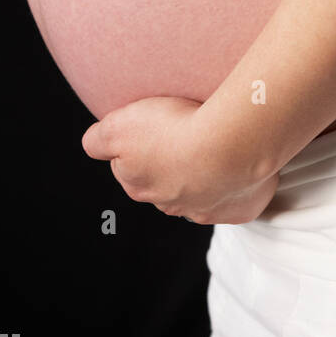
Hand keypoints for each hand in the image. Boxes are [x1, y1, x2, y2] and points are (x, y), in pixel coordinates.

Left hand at [81, 97, 279, 224]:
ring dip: (207, 174)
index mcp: (141, 186)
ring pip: (202, 193)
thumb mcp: (119, 126)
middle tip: (187, 132)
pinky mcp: (242, 208)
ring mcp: (209, 209)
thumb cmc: (176, 130)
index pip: (128, 168)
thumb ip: (99, 139)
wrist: (230, 144)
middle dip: (173, 163)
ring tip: (218, 144)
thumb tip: (93, 144)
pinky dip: (239, 182)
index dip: (139, 145)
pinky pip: (237, 196)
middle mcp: (172, 205)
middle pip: (166, 183)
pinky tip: (241, 162)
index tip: (152, 128)